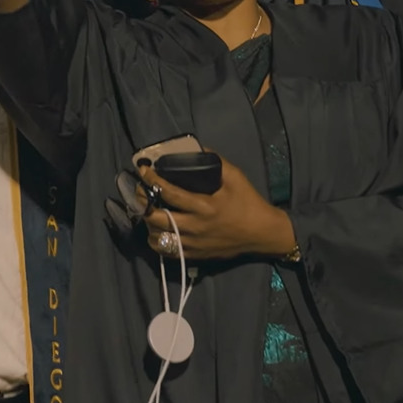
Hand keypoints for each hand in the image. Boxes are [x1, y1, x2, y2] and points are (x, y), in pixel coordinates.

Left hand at [137, 158, 294, 260]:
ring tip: (147, 210)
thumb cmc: (248, 203)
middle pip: (156, 218)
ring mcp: (193, 243)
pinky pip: (166, 251)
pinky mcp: (194, 255)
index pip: (169, 192)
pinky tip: (157, 229)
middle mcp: (195, 227)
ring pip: (157, 237)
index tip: (144, 170)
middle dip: (142, 203)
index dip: (152, 180)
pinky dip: (156, 240)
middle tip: (140, 191)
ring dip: (147, 223)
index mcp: (204, 206)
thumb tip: (196, 148)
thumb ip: (215, 161)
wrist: (262, 233)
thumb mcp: (235, 177)